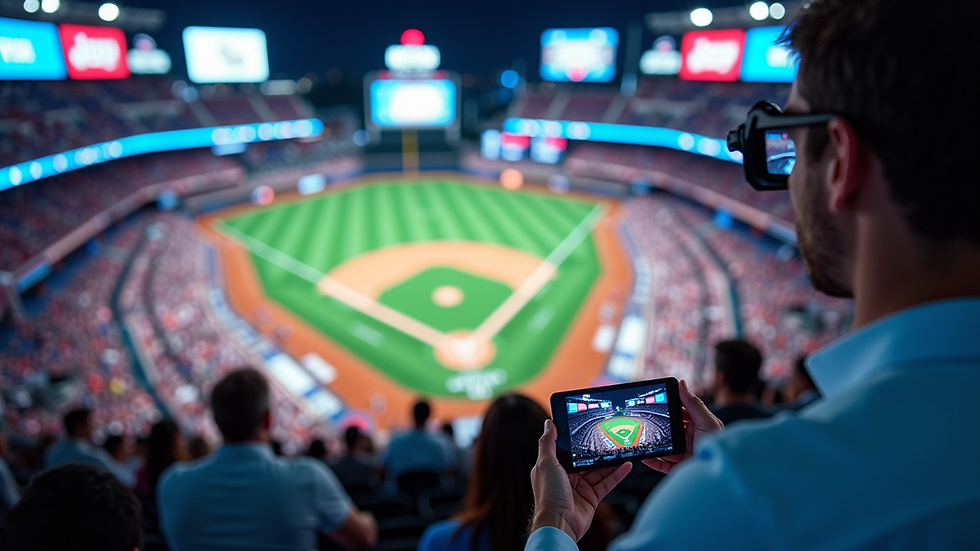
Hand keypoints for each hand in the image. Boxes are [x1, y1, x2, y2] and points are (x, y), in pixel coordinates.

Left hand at [530, 419, 631, 540]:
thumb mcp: (545, 464)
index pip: (568, 450)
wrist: (559, 523)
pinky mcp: (592, 497)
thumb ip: (548, 443)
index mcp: (554, 467)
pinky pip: (607, 483)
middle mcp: (567, 477)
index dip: (578, 441)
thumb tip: (549, 424)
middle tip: (610, 438)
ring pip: (599, 470)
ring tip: (621, 449)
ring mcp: (580, 487)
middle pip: (586, 460)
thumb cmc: (548, 495)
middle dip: (598, 451)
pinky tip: (625, 465)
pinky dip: (617, 474)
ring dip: (610, 461)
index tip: (588, 428)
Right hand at [642, 379, 723, 473]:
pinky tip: (644, 456)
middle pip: (670, 429)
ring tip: (641, 437)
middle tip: (645, 418)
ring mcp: (684, 453)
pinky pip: (662, 464)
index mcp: (698, 425)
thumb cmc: (719, 446)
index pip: (681, 412)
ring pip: (664, 446)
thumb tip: (682, 384)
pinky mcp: (679, 467)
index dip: (669, 405)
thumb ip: (694, 404)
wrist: (719, 474)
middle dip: (658, 424)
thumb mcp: (707, 422)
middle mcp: (690, 438)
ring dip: (653, 443)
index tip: (656, 399)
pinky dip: (652, 461)